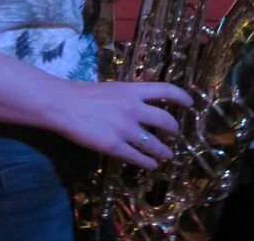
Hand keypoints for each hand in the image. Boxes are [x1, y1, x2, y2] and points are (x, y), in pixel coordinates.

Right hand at [55, 80, 191, 168]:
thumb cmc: (84, 94)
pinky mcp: (114, 146)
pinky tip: (150, 165)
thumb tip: (144, 107)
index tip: (190, 104)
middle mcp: (133, 108)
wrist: (63, 104)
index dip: (182, 97)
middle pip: (165, 121)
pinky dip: (148, 163)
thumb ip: (129, 97)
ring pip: (155, 145)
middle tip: (176, 137)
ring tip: (166, 156)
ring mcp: (125, 129)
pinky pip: (138, 158)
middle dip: (174, 132)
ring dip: (164, 152)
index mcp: (132, 90)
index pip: (165, 90)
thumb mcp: (112, 89)